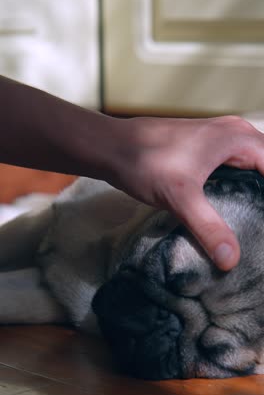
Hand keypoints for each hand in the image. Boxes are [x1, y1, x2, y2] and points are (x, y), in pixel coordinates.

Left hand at [108, 115, 263, 270]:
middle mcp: (234, 134)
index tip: (263, 227)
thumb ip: (208, 227)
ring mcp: (220, 139)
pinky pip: (236, 166)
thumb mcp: (180, 198)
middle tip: (259, 228)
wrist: (112, 146)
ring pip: (253, 166)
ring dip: (257, 189)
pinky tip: (236, 208)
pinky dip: (242, 185)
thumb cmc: (145, 162)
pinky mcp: (205, 149)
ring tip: (254, 221)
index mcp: (239, 139)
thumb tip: (232, 260)